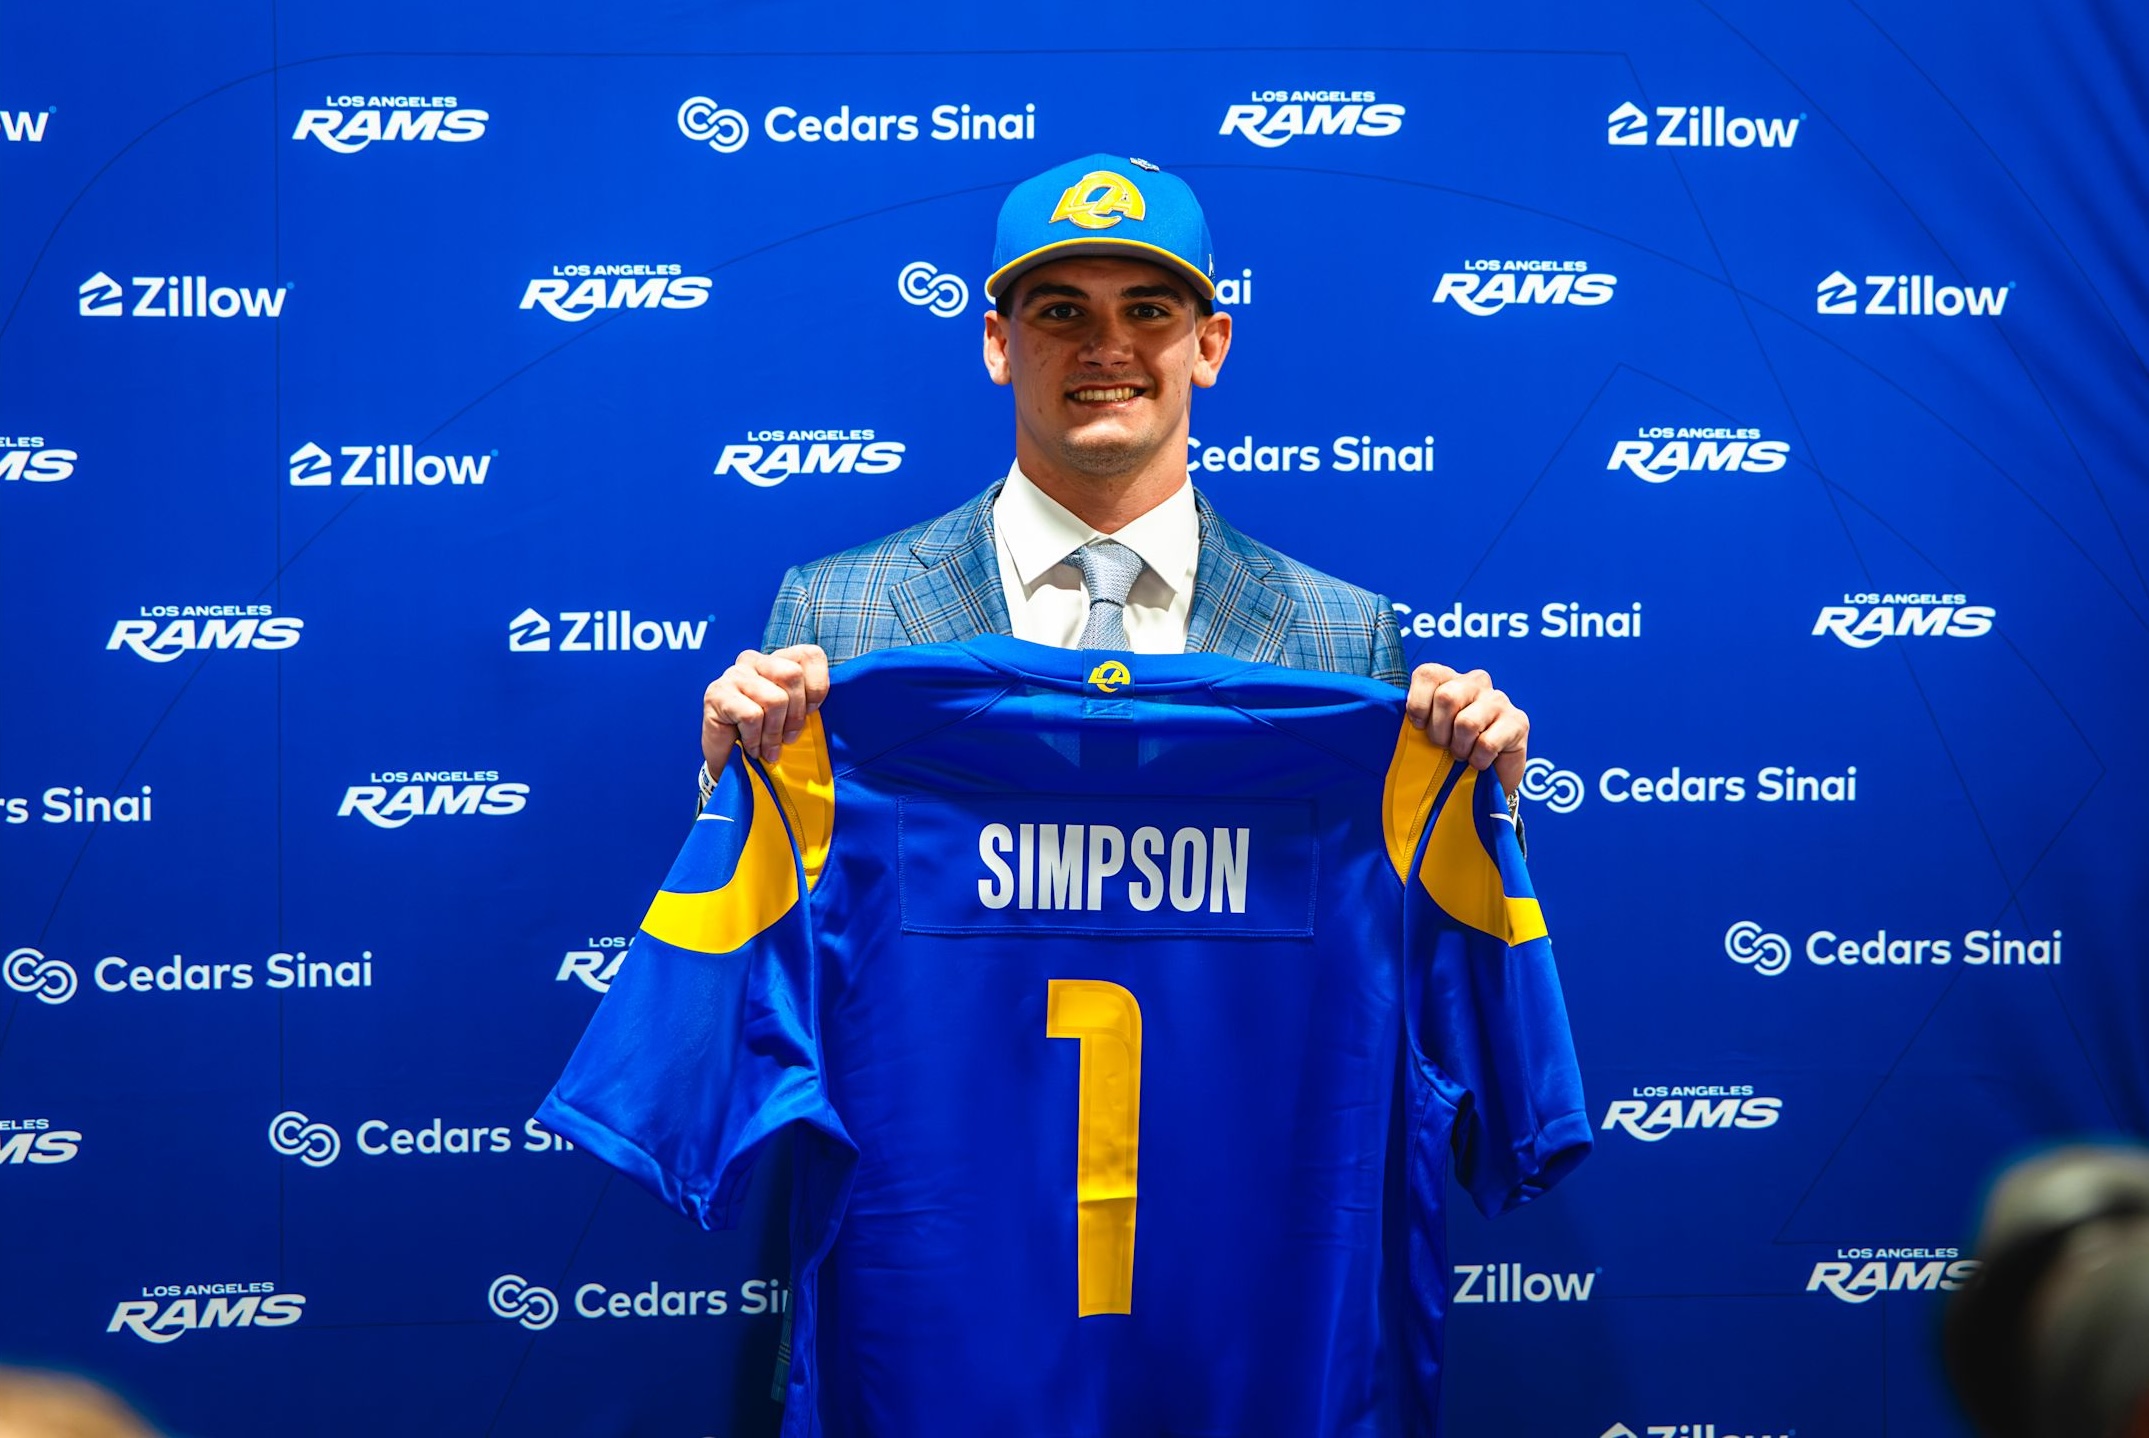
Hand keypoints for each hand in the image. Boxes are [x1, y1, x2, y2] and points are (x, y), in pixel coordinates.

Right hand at [702, 645, 830, 769]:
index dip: (817, 686)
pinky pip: (752, 716)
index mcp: (778, 659)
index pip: (810, 655)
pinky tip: (752, 747)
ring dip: (774, 733)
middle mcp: (754, 660)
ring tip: (769, 749)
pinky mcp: (717, 693)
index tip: (811, 713)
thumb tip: (838, 703)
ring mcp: (733, 674)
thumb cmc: (766, 735)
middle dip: (796, 714)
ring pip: (774, 699)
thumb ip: (810, 703)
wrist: (729, 758)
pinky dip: (756, 739)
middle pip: (791, 674)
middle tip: (789, 738)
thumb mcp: (795, 716)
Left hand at [1404, 663, 1528, 796]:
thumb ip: (1412, 717)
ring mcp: (1499, 700)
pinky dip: (1478, 760)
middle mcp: (1476, 682)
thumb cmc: (1447, 753)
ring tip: (1462, 754)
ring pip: (1466, 722)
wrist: (1481, 782)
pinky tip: (1480, 762)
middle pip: (1447, 697)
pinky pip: (1487, 743)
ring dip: (1459, 748)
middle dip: (1438, 731)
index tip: (1419, 727)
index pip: (1428, 673)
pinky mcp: (1518, 722)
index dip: (1418, 703)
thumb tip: (1387, 712)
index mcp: (1449, 678)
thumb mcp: (1424, 732)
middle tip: (1443, 746)